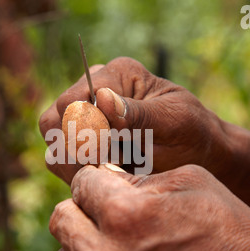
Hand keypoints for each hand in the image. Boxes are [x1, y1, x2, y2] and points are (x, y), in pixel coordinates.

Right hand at [39, 57, 230, 183]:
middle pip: (53, 121)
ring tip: (114, 169)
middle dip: (78, 149)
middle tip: (112, 163)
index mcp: (116, 75)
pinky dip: (78, 173)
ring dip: (78, 164)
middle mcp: (93, 91)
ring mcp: (84, 118)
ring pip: (54, 144)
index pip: (71, 101)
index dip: (84, 131)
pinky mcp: (82, 142)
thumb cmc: (191, 133)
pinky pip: (60, 161)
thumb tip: (101, 98)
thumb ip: (139, 113)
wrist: (195, 155)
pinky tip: (107, 175)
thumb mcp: (173, 121)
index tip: (110, 151)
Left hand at [49, 164, 249, 250]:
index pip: (81, 182)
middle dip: (84, 206)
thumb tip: (109, 179)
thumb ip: (140, 177)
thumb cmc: (232, 237)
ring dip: (84, 239)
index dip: (98, 178)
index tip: (109, 182)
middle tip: (109, 207)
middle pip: (62, 217)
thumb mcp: (192, 183)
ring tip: (117, 238)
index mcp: (125, 214)